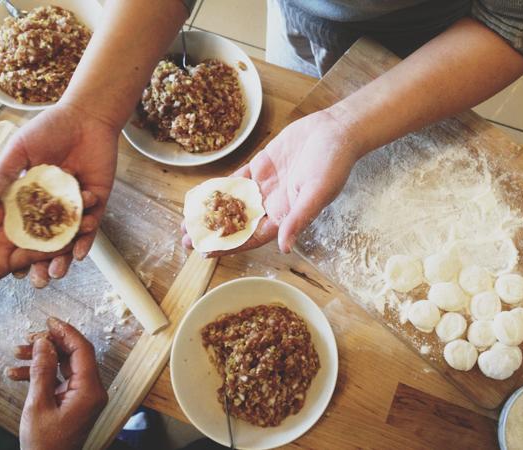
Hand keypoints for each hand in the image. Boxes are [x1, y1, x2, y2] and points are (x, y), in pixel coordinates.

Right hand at [0, 102, 118, 287]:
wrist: (86, 116)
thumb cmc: (49, 128)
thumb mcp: (19, 151)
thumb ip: (3, 174)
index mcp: (30, 194)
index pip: (20, 226)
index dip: (13, 246)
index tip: (7, 267)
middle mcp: (52, 203)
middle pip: (45, 237)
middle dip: (41, 260)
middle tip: (37, 281)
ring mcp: (75, 204)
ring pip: (69, 236)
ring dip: (64, 256)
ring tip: (58, 273)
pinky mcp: (96, 201)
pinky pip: (92, 224)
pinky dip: (87, 238)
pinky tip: (81, 253)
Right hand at [8, 317, 107, 449]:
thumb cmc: (45, 445)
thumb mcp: (38, 405)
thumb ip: (42, 372)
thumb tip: (44, 344)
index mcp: (90, 390)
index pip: (83, 350)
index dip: (66, 332)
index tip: (50, 321)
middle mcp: (92, 390)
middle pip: (74, 355)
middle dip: (50, 344)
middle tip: (29, 337)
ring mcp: (84, 395)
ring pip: (65, 365)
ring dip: (42, 358)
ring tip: (18, 353)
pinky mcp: (75, 401)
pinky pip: (60, 379)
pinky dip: (42, 374)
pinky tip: (19, 372)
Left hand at [182, 109, 362, 254]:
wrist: (336, 130)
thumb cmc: (333, 164)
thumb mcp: (317, 193)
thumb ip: (299, 219)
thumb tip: (286, 248)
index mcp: (286, 216)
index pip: (252, 237)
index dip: (229, 246)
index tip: (206, 252)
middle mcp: (273, 204)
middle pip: (237, 224)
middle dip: (213, 233)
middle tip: (186, 240)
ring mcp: (265, 185)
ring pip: (233, 203)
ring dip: (211, 212)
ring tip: (187, 222)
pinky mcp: (261, 166)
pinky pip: (236, 180)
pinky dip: (220, 187)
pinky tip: (202, 194)